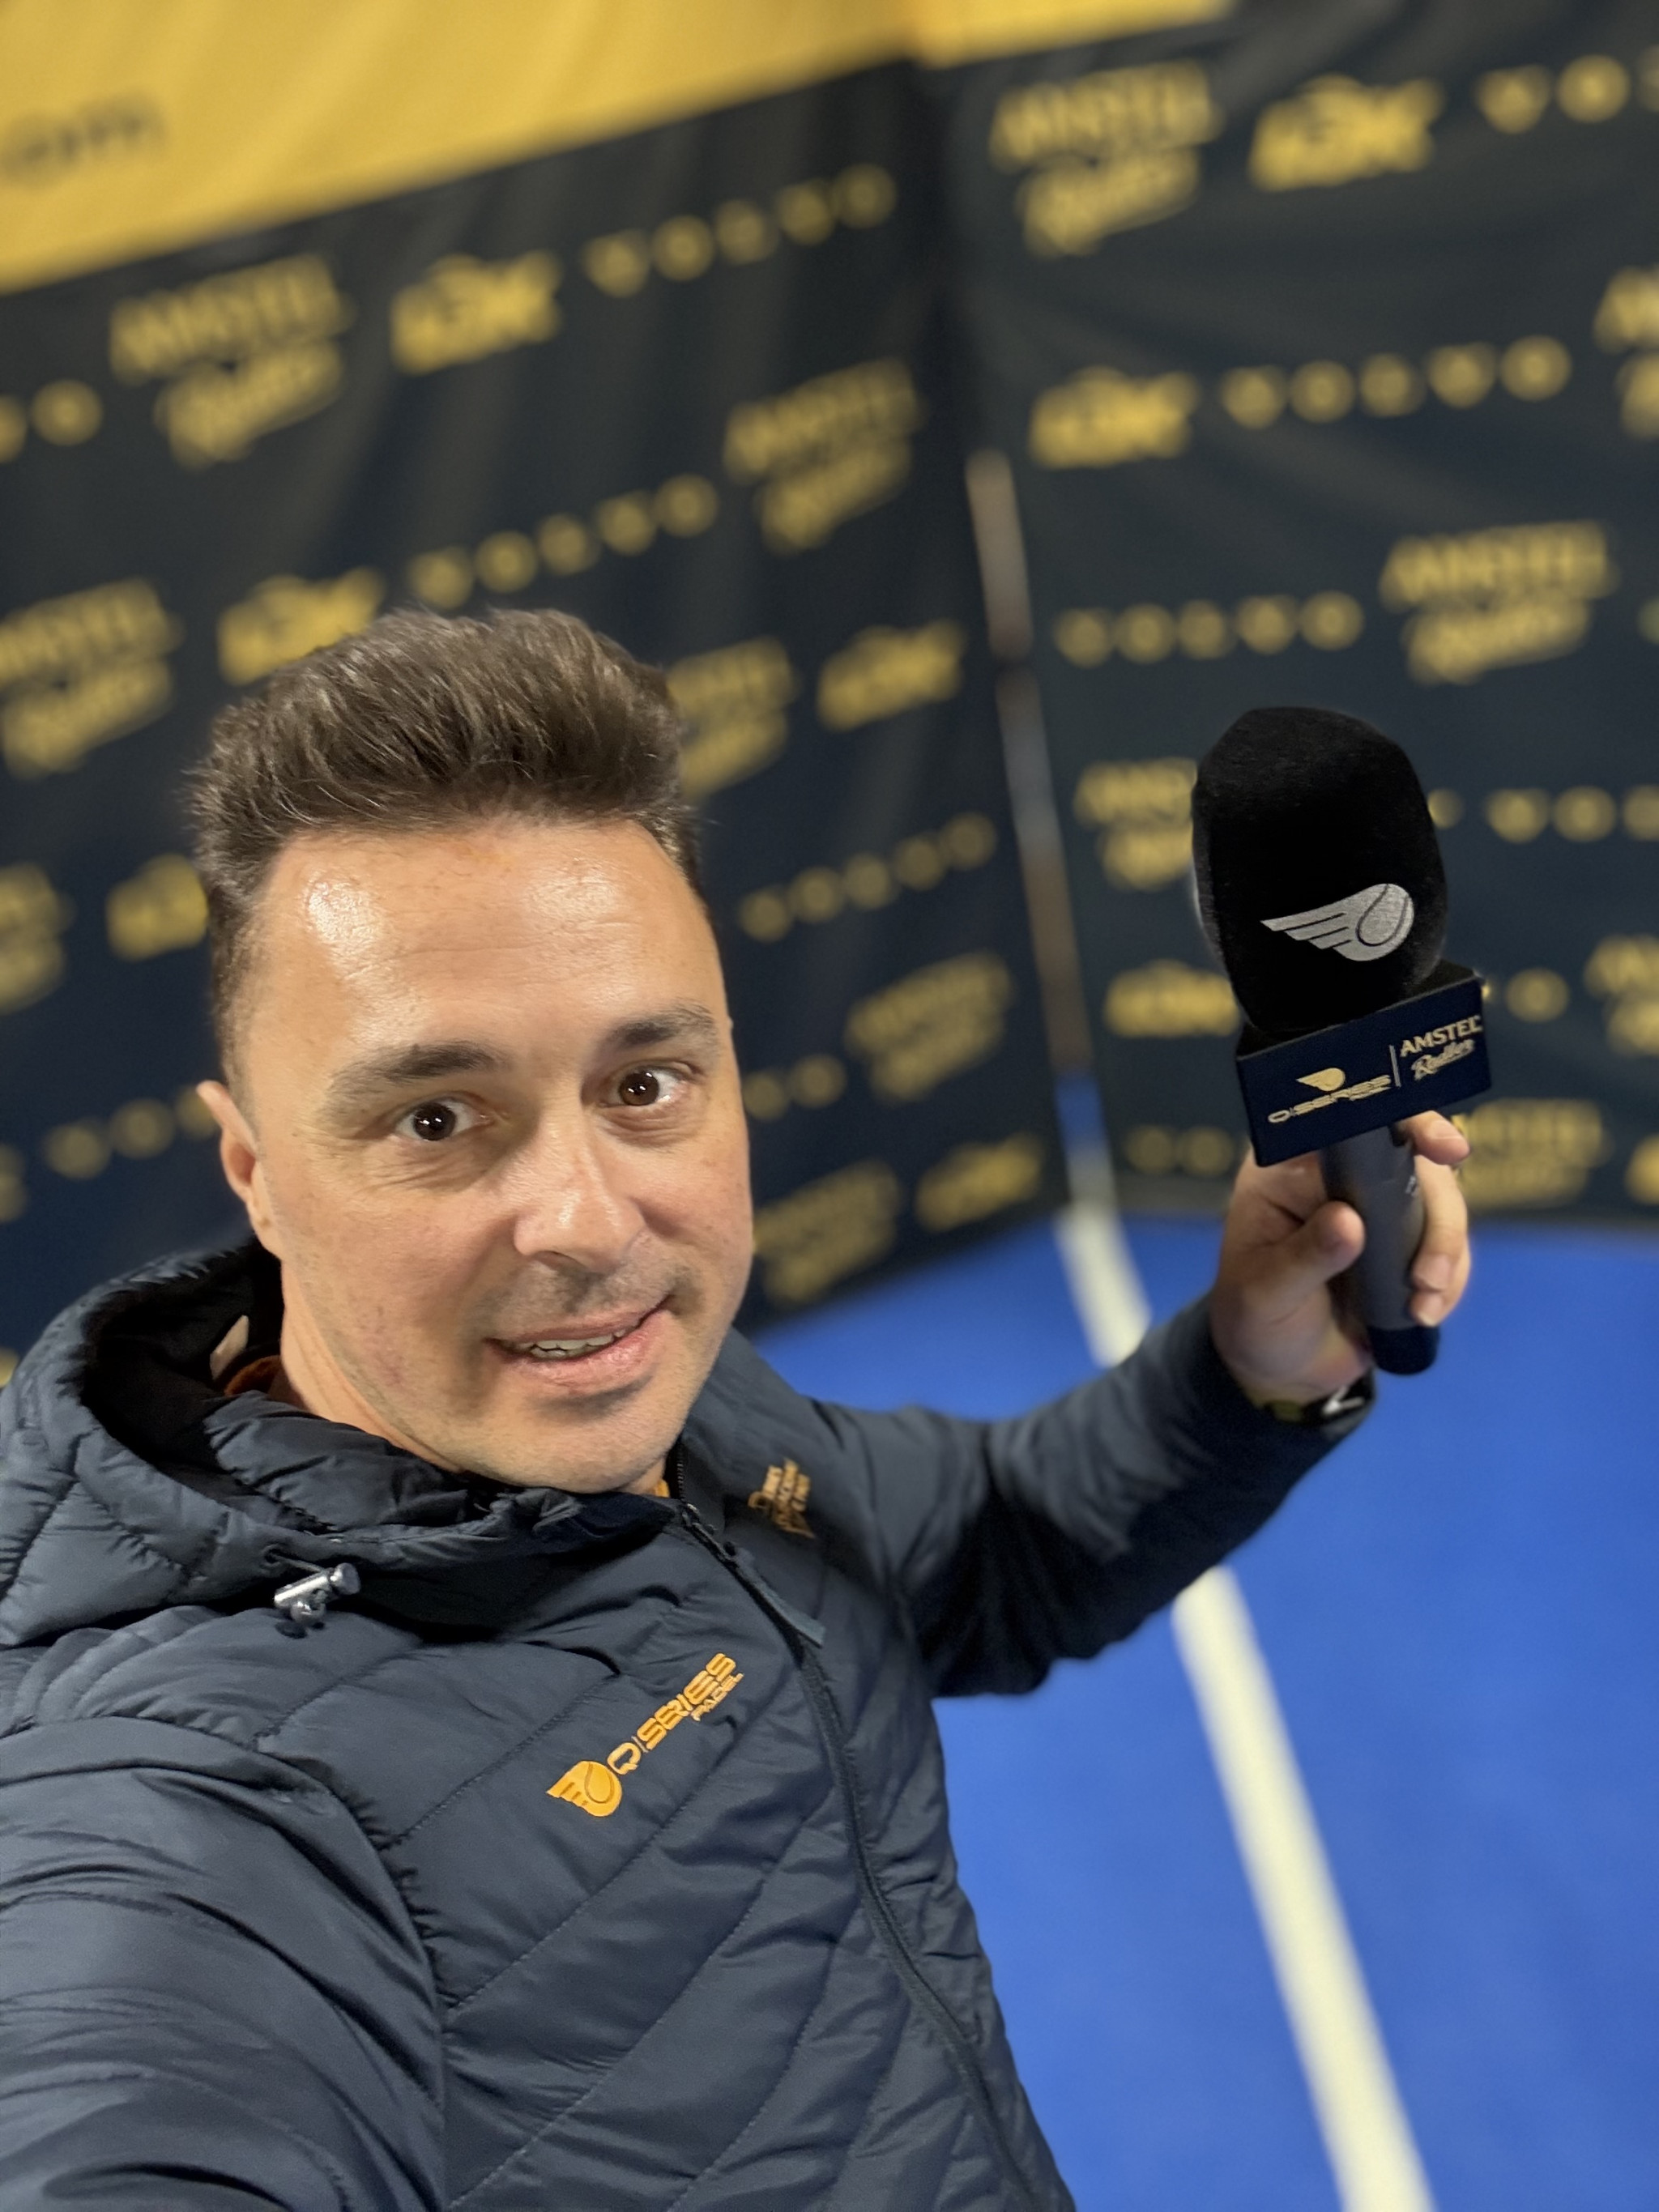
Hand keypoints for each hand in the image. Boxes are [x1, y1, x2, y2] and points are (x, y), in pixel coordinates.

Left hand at [1209, 1113, 1470, 1405]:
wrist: (1279, 1366)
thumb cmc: (1255, 1317)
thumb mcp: (1265, 1293)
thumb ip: (1303, 1257)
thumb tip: (1349, 1221)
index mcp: (1291, 1167)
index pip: (1348, 1122)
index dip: (1401, 1121)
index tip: (1441, 1148)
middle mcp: (1339, 1175)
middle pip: (1414, 1162)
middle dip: (1438, 1218)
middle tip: (1428, 1276)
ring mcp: (1380, 1207)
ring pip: (1442, 1204)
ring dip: (1446, 1255)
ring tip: (1421, 1305)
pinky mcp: (1408, 1243)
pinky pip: (1450, 1247)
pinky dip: (1449, 1281)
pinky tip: (1423, 1312)